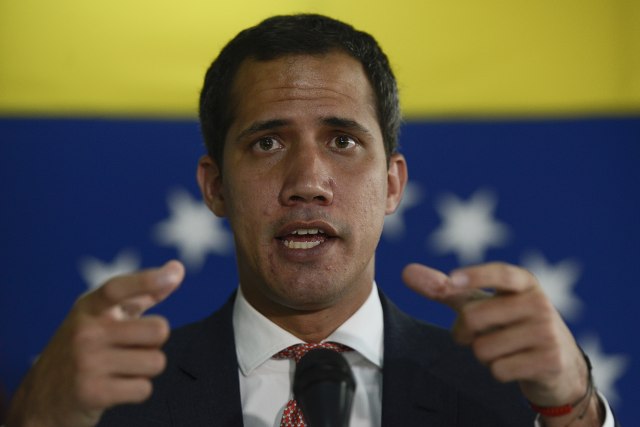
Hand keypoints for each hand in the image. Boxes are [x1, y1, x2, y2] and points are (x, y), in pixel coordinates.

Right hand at [6, 260, 184, 426]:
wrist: (44, 398)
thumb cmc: (86, 349)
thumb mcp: (105, 317)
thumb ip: (143, 294)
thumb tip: (177, 269)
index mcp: (89, 308)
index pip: (117, 288)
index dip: (147, 281)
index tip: (173, 274)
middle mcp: (85, 332)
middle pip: (158, 330)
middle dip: (154, 342)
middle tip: (132, 348)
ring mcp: (86, 363)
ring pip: (155, 362)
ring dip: (146, 369)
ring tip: (122, 368)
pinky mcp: (92, 393)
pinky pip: (144, 389)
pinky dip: (137, 390)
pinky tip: (117, 386)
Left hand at [403, 262, 602, 424]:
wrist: (558, 363)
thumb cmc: (510, 324)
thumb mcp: (483, 303)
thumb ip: (446, 290)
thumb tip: (406, 271)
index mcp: (523, 282)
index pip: (500, 273)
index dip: (475, 276)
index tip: (452, 280)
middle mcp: (539, 301)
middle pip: (474, 318)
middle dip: (465, 333)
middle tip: (479, 335)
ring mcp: (547, 331)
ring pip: (484, 348)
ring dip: (483, 354)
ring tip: (503, 349)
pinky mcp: (550, 360)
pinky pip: (499, 369)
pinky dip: (498, 371)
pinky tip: (516, 365)